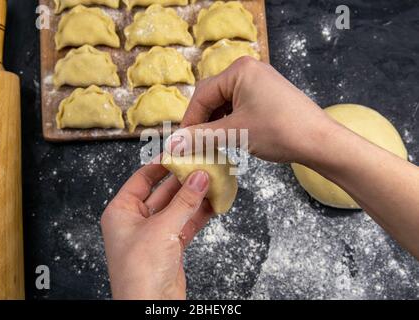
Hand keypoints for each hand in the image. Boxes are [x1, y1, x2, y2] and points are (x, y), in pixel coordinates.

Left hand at [101, 161, 212, 299]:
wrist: (150, 307)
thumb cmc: (139, 271)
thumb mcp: (162, 228)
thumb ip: (184, 201)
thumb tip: (200, 177)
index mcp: (121, 211)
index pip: (141, 179)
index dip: (160, 165)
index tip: (180, 153)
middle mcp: (135, 221)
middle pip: (162, 192)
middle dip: (183, 181)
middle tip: (203, 166)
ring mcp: (153, 234)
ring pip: (176, 208)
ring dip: (194, 197)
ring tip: (212, 181)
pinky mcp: (169, 246)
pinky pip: (185, 223)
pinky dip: (198, 214)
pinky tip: (213, 203)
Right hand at [167, 56, 335, 164]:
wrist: (320, 141)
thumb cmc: (280, 132)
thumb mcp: (235, 133)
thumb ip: (200, 136)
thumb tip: (172, 144)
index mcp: (239, 70)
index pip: (202, 94)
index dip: (189, 120)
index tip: (181, 142)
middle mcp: (248, 69)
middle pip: (213, 96)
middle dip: (203, 121)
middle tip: (195, 144)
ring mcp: (260, 81)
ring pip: (225, 102)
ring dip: (216, 123)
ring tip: (212, 144)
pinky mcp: (267, 94)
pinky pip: (239, 105)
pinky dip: (231, 121)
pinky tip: (229, 137)